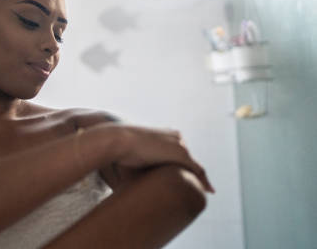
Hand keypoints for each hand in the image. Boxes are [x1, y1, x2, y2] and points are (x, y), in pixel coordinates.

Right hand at [69, 110, 213, 193]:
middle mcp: (176, 137)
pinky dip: (204, 181)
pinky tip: (208, 192)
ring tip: (205, 192)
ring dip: (200, 179)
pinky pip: (198, 170)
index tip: (187, 176)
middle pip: (190, 159)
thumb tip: (132, 179)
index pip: (180, 151)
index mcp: (165, 134)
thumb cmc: (119, 149)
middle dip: (195, 173)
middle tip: (201, 188)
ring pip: (195, 166)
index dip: (185, 165)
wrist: (117, 140)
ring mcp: (180, 145)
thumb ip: (140, 162)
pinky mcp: (181, 154)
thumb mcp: (132, 154)